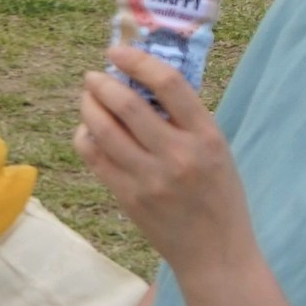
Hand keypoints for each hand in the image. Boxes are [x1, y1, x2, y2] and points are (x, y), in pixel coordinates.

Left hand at [72, 46, 252, 269]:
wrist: (216, 254)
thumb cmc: (219, 198)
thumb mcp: (218, 151)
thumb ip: (186, 121)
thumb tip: (143, 84)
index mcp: (206, 137)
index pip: (169, 83)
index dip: (137, 61)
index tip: (117, 52)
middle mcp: (177, 155)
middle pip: (126, 104)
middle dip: (101, 83)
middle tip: (93, 76)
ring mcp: (149, 178)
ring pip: (103, 130)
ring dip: (88, 107)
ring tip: (87, 98)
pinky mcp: (127, 197)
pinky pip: (94, 158)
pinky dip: (85, 137)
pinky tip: (88, 131)